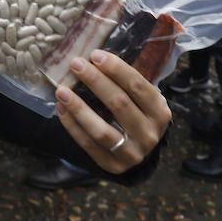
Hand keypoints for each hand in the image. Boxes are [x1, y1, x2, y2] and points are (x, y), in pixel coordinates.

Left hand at [53, 51, 171, 174]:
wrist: (139, 152)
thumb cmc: (137, 115)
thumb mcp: (142, 100)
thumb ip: (125, 82)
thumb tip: (94, 57)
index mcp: (160, 112)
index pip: (138, 86)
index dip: (116, 69)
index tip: (95, 54)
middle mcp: (149, 134)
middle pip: (119, 104)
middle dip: (95, 81)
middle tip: (75, 64)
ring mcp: (132, 153)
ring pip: (101, 129)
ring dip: (79, 108)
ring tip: (61, 90)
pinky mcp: (112, 165)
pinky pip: (88, 144)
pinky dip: (72, 126)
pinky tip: (61, 108)